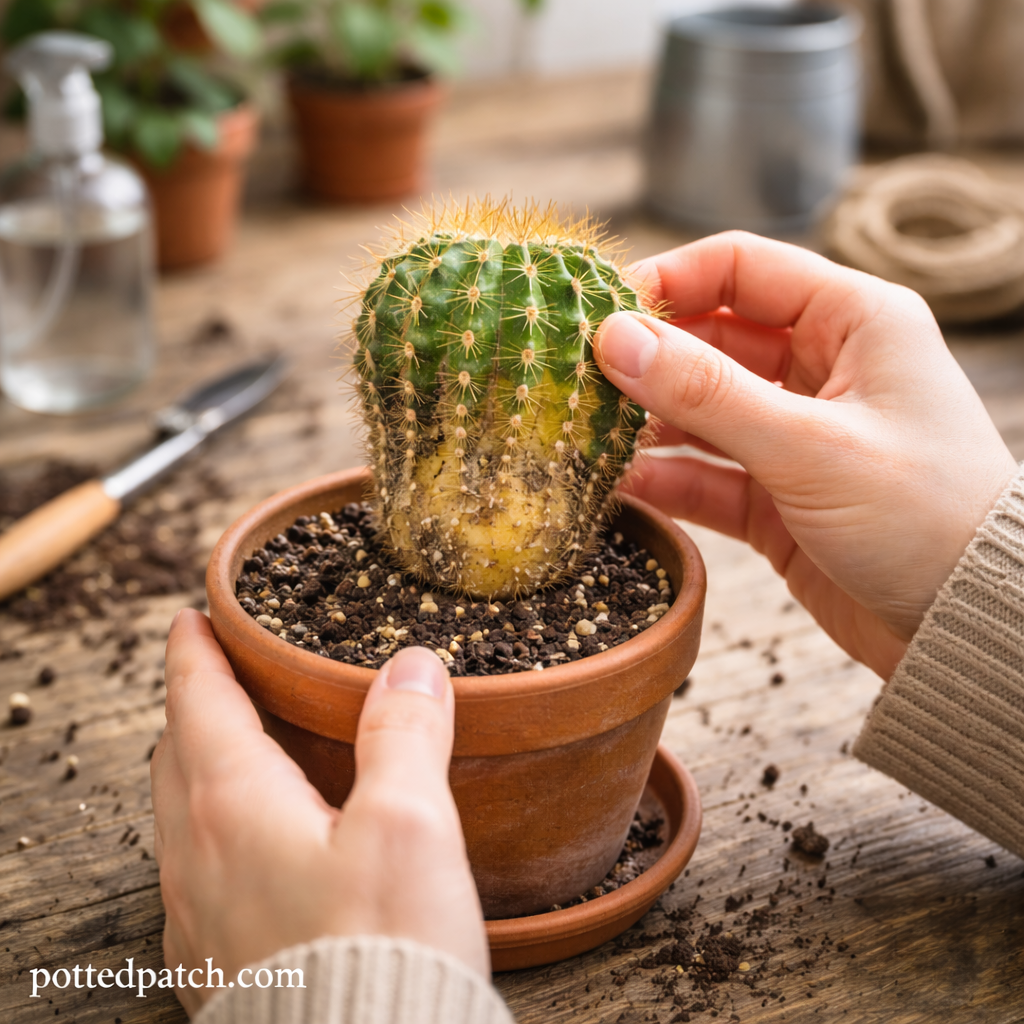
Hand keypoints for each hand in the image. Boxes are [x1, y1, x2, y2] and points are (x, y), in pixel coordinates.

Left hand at [151, 610, 487, 1016]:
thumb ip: (403, 734)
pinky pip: (197, 877)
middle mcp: (199, 861)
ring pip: (181, 819)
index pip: (198, 705)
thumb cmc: (380, 953)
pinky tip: (254, 852)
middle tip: (219, 675)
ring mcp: (200, 919)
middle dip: (193, 706)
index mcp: (234, 809)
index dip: (194, 654)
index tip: (191, 619)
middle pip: (177, 757)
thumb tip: (410, 667)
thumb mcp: (407, 825)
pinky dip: (215, 834)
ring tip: (238, 750)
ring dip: (200, 770)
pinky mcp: (220, 966)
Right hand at [595, 232, 1015, 678]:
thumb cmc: (924, 516)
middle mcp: (822, 370)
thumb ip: (707, 393)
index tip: (602, 311)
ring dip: (648, 423)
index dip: (669, 281)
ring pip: (702, 412)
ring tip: (587, 434)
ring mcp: (796, 436)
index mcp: (853, 322)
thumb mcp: (810, 446)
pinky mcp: (778, 498)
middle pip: (711, 341)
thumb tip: (614, 338)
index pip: (742, 269)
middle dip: (646, 360)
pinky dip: (667, 479)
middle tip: (577, 379)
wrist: (968, 628)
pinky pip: (707, 475)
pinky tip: (620, 485)